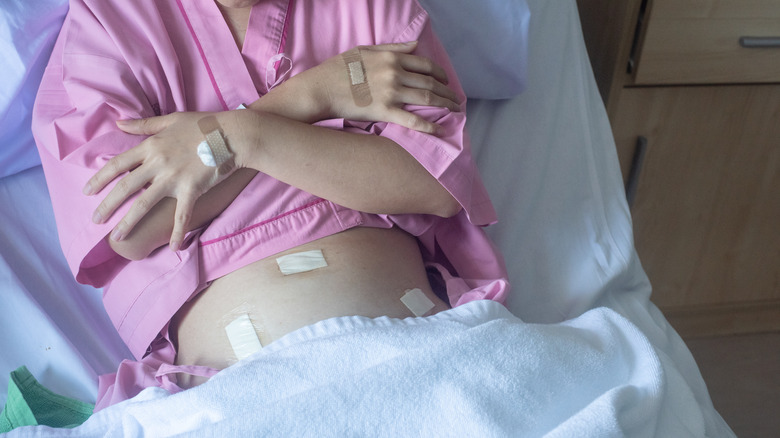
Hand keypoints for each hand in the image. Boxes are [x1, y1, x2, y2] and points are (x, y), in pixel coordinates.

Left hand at [84, 112, 236, 251]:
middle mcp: (157, 163)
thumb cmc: (203, 124)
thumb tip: (118, 123)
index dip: (100, 178)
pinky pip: (182, 215)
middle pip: (125, 187)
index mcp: (151, 146)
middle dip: (107, 205)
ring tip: (116, 237)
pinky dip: (177, 232)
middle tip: (95, 220)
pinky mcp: (191, 190)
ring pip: (145, 203)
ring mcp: (173, 178)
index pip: (118, 164)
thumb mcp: (171, 119)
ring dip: (129, 222)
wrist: (232, 135)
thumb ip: (143, 124)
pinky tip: (172, 247)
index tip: (88, 191)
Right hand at [300, 41, 460, 133]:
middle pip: (430, 82)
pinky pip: (413, 120)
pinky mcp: (384, 111)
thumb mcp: (364, 50)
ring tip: (454, 112)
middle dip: (447, 92)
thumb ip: (392, 47)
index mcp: (391, 57)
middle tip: (456, 100)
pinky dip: (430, 125)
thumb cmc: (338, 69)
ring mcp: (391, 92)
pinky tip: (441, 130)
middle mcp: (395, 73)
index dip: (440, 74)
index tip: (446, 82)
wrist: (321, 89)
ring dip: (445, 105)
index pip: (425, 65)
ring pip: (427, 98)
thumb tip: (415, 45)